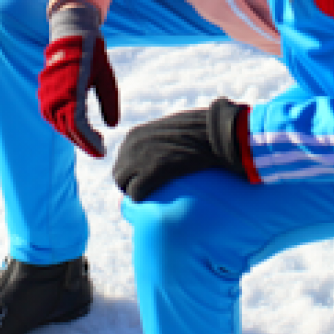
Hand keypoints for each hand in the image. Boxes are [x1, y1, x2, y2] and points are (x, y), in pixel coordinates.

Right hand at [39, 1, 120, 156]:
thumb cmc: (91, 52)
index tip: (102, 151)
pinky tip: (78, 128)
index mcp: (71, 88)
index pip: (77, 124)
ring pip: (58, 123)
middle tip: (100, 150)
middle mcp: (55, 92)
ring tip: (91, 141)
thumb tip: (112, 126)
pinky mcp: (45, 90)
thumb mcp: (106, 75)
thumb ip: (109, 100)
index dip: (89, 141)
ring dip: (73, 135)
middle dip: (83, 142)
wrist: (71, 31)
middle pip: (67, 127)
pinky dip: (65, 124)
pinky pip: (53, 114)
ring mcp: (47, 92)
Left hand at [112, 98, 252, 201]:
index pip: (122, 159)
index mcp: (136, 134)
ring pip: (124, 186)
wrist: (214, 132)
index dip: (132, 172)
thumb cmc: (202, 130)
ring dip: (135, 194)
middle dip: (130, 185)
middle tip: (149, 193)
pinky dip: (142, 200)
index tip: (145, 180)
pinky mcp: (150, 172)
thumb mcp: (174, 130)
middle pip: (119, 174)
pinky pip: (135, 194)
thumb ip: (163, 141)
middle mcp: (131, 145)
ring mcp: (139, 159)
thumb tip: (169, 153)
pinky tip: (154, 203)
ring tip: (152, 199)